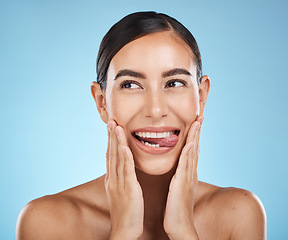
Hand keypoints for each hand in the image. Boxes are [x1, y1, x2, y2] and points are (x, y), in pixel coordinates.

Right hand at [105, 120, 143, 239]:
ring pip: (117, 158)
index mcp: (112, 179)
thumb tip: (121, 170)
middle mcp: (113, 179)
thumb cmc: (125, 212)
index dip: (110, 141)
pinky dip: (124, 157)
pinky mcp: (128, 189)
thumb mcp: (120, 192)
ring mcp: (119, 183)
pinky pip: (126, 171)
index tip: (111, 127)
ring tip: (115, 126)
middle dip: (111, 136)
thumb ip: (120, 179)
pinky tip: (124, 146)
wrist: (124, 231)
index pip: (110, 156)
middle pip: (111, 153)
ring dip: (116, 141)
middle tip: (110, 120)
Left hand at [163, 116, 203, 239]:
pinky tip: (191, 142)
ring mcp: (188, 177)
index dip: (194, 135)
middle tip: (200, 115)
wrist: (179, 225)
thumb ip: (180, 177)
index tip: (195, 122)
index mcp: (187, 173)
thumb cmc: (176, 208)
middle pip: (195, 147)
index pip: (191, 150)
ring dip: (195, 136)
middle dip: (198, 131)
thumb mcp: (178, 188)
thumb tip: (180, 169)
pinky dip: (189, 152)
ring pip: (192, 152)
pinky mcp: (182, 183)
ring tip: (198, 121)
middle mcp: (190, 172)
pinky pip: (185, 165)